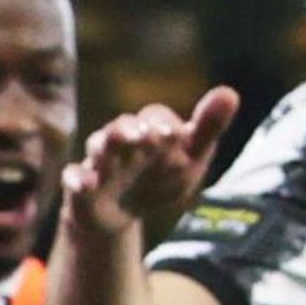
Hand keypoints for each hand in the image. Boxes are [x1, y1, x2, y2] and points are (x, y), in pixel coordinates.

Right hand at [60, 87, 241, 247]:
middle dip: (130, 129)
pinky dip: (78, 180)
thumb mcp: (190, 157)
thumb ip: (208, 128)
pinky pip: (74, 179)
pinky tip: (85, 184)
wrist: (122, 212)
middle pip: (122, 126)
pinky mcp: (81, 185)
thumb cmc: (161, 176)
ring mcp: (100, 161)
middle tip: (142, 136)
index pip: (155, 117)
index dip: (163, 124)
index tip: (173, 135)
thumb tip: (231, 92)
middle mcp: (124, 140)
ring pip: (97, 146)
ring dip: (104, 146)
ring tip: (110, 148)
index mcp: (152, 131)